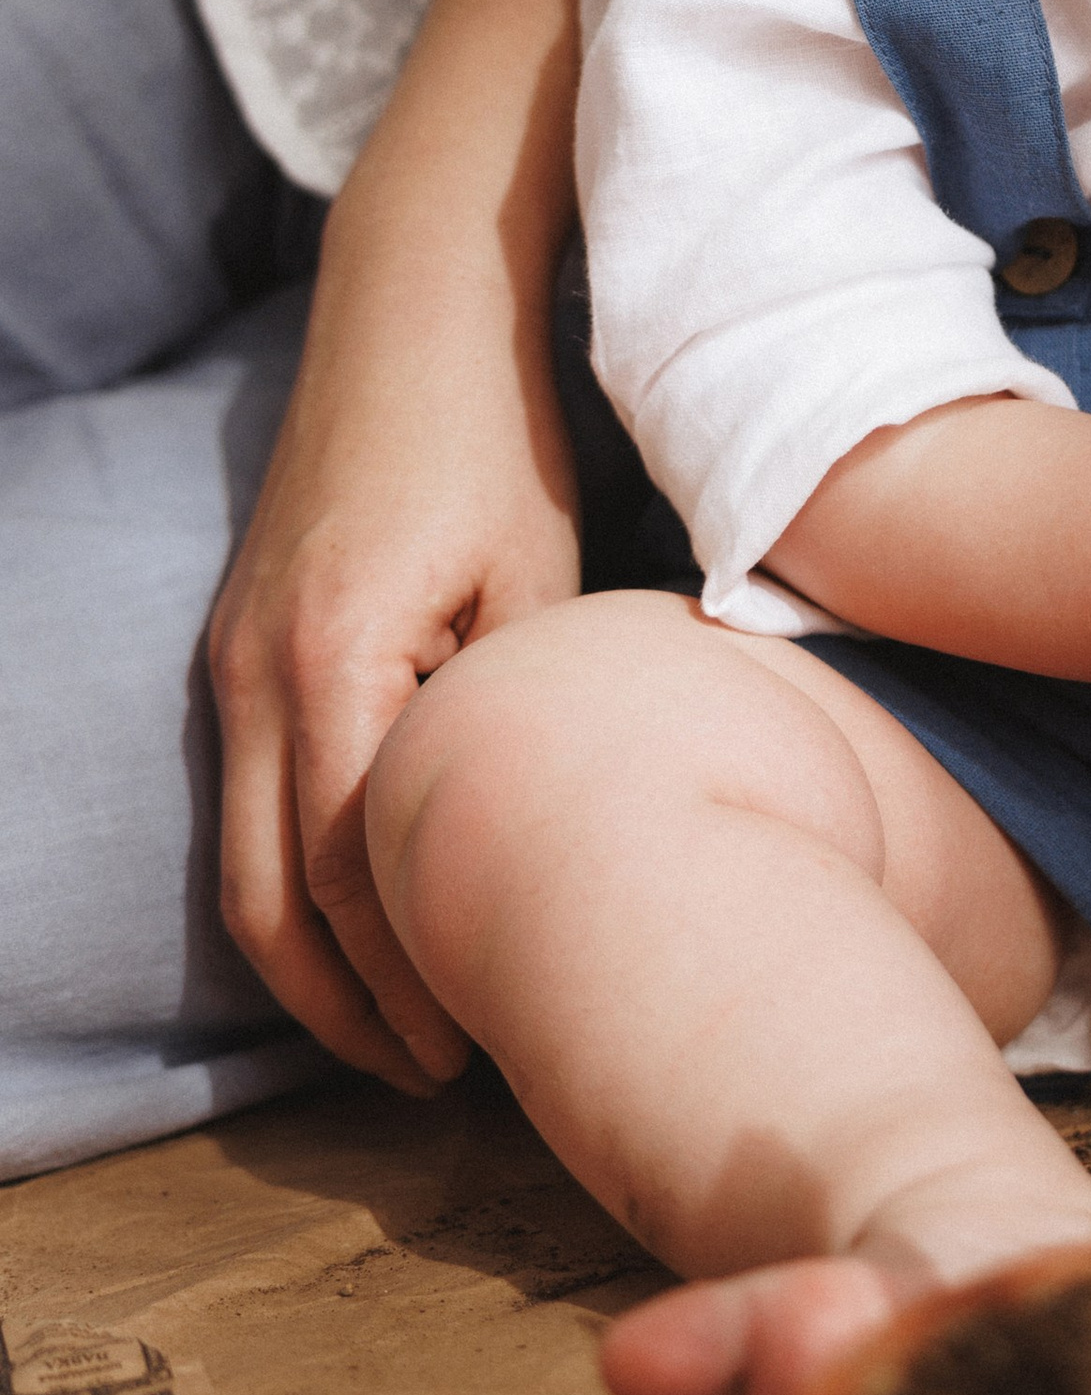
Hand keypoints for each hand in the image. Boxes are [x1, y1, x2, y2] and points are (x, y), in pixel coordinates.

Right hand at [208, 192, 584, 1087]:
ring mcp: (233, 663)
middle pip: (270, 897)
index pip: (352, 868)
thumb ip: (521, 706)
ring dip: (311, 963)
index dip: (410, 975)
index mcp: (332, 660)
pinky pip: (249, 801)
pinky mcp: (243, 648)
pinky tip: (368, 922)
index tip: (479, 1049)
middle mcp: (254, 674)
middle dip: (346, 1008)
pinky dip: (294, 885)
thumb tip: (552, 835)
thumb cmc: (491, 434)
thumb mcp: (535, 572)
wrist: (410, 313)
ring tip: (401, 1035)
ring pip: (242, 862)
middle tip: (436, 1081)